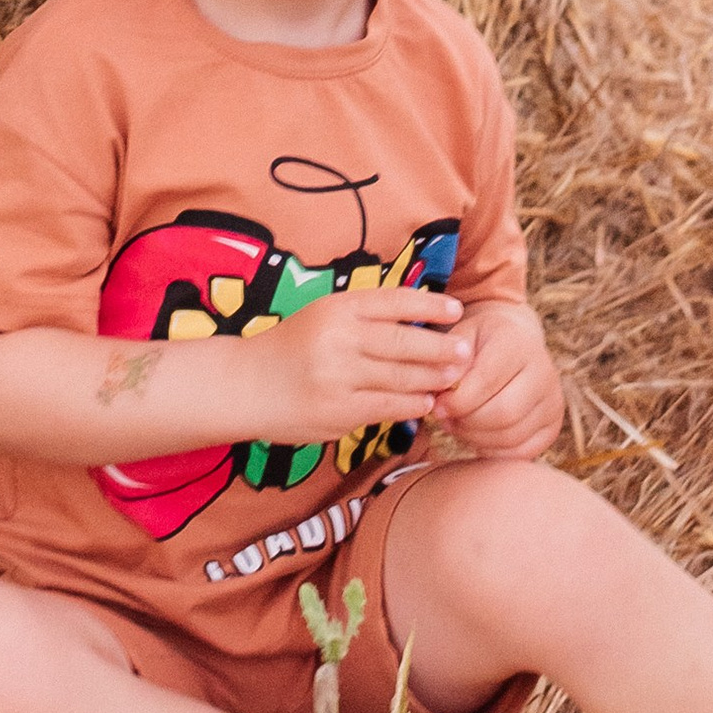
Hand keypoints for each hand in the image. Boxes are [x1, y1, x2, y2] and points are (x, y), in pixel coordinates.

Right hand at [237, 280, 478, 442]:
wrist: (245, 386)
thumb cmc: (291, 348)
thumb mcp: (322, 316)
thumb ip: (364, 317)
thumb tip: (420, 320)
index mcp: (336, 308)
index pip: (393, 301)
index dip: (429, 305)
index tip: (456, 309)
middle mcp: (338, 339)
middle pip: (404, 342)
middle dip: (441, 348)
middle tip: (466, 351)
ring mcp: (338, 377)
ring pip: (400, 378)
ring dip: (432, 379)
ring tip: (454, 379)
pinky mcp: (338, 411)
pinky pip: (387, 408)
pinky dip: (411, 404)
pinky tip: (425, 401)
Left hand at [433, 299, 563, 461]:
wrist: (514, 344)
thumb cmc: (480, 343)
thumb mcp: (462, 337)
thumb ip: (452, 361)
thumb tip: (446, 391)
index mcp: (519, 343)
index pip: (487, 380)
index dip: (457, 400)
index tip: (437, 406)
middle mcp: (544, 372)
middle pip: (504, 413)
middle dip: (467, 423)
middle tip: (445, 420)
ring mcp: (554, 401)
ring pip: (511, 436)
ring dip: (475, 438)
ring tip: (457, 425)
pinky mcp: (553, 426)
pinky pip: (521, 453)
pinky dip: (493, 450)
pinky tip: (476, 435)